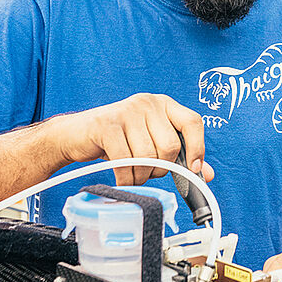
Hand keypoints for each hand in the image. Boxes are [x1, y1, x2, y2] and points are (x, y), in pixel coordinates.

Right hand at [50, 93, 214, 185]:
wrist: (75, 135)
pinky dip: (125, 178)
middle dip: (160, 169)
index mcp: (164, 104)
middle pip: (170, 146)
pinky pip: (126, 161)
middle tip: (147, 172)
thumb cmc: (117, 140)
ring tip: (132, 174)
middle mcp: (148, 103)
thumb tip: (206, 174)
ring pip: (148, 157)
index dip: (198, 148)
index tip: (193, 170)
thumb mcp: (151, 144)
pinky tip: (121, 177)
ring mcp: (127, 111)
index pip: (192, 122)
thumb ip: (179, 156)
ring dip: (140, 176)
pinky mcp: (107, 124)